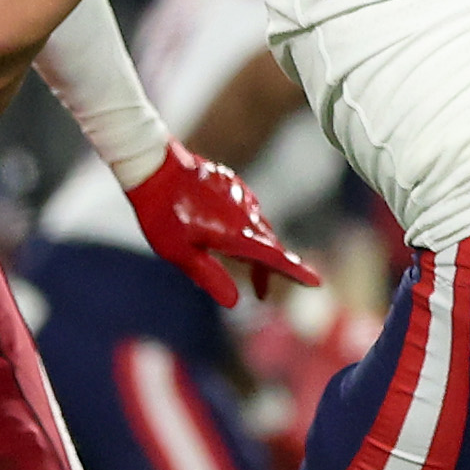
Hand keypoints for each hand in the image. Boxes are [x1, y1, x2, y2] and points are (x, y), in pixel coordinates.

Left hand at [127, 143, 322, 308]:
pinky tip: (232, 231)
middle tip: (261, 292)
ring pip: (259, 226)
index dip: (296, 272)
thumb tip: (234, 303)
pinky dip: (246, 226)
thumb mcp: (180, 253)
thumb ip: (209, 276)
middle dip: (270, 270)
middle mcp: (245, 214)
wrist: (153, 166)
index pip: (274, 257)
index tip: (316, 282)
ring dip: (257, 248)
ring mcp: (240, 196)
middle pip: (269, 245)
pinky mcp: (231, 184)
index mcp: (236, 234)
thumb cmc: (162, 213)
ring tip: (244, 266)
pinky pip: (247, 209)